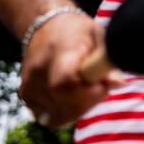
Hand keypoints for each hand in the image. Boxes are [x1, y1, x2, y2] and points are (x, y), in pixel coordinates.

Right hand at [18, 12, 123, 126]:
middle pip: (65, 104)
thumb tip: (118, 83)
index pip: (65, 83)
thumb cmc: (78, 31)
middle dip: (90, 101)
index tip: (103, 84)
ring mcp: (29, 85)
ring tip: (85, 86)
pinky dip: (65, 111)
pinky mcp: (25, 96)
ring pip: (60, 115)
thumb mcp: (99, 36)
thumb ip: (107, 61)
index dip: (88, 92)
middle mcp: (38, 70)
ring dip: (79, 107)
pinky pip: (50, 117)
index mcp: (60, 52)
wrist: (46, 26)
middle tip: (99, 84)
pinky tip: (73, 95)